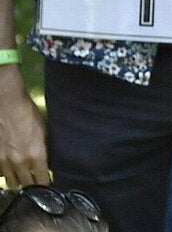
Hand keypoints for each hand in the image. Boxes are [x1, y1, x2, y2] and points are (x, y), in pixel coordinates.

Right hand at [0, 73, 48, 187]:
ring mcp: (4, 160)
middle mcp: (19, 161)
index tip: (49, 185)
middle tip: (37, 182)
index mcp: (36, 155)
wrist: (8, 104)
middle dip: (33, 185)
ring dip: (18, 180)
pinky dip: (5, 172)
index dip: (46, 185)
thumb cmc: (28, 114)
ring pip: (11, 181)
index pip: (42, 181)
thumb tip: (49, 161)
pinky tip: (11, 169)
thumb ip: (45, 148)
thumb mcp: (44, 131)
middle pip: (26, 185)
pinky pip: (0, 172)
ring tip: (24, 177)